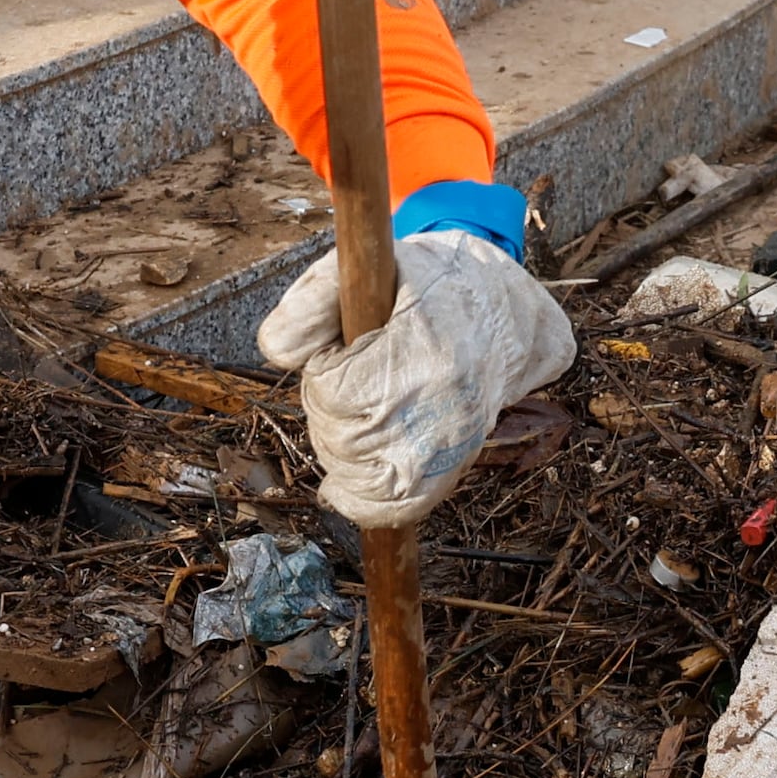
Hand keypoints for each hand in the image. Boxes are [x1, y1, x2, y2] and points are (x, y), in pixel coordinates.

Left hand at [261, 225, 575, 527]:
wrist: (500, 317)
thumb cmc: (420, 290)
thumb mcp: (364, 270)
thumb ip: (311, 301)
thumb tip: (276, 352)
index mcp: (425, 345)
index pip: (338, 391)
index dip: (324, 374)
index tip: (341, 354)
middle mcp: (445, 402)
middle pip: (345, 438)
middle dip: (328, 413)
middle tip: (346, 382)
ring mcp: (454, 442)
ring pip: (362, 477)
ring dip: (340, 452)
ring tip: (357, 413)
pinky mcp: (455, 468)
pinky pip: (397, 507)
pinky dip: (363, 500)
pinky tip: (348, 479)